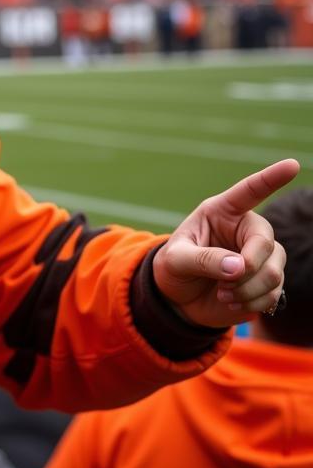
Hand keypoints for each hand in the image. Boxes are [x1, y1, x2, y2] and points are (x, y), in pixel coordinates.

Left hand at [153, 158, 298, 326]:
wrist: (178, 297)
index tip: (292, 164)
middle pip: (265, 243)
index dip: (271, 178)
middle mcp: (246, 230)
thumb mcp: (177, 260)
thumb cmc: (174, 268)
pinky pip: (274, 292)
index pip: (250, 191)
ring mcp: (261, 256)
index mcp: (222, 212)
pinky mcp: (267, 281)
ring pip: (274, 271)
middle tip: (224, 285)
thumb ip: (203, 259)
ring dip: (248, 289)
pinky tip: (232, 303)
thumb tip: (239, 267)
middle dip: (247, 268)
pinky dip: (253, 302)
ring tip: (223, 294)